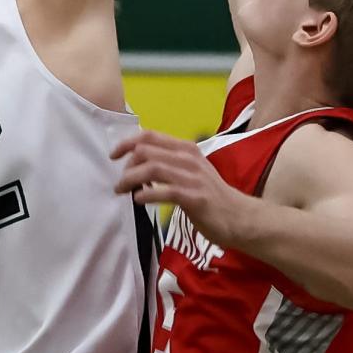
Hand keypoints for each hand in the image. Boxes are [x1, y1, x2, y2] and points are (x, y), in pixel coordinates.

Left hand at [112, 129, 254, 250]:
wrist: (239, 216)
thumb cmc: (211, 195)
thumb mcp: (191, 171)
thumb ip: (169, 163)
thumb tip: (138, 165)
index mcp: (186, 148)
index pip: (150, 136)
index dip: (127, 142)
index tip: (113, 155)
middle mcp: (188, 158)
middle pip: (146, 151)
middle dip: (126, 166)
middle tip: (120, 182)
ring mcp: (193, 177)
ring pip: (152, 168)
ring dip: (130, 179)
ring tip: (122, 191)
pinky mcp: (195, 197)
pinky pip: (164, 191)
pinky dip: (146, 194)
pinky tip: (138, 200)